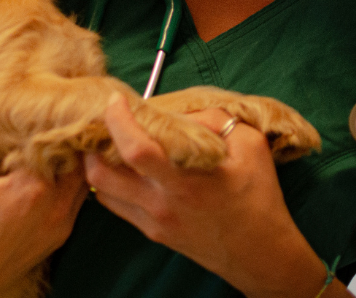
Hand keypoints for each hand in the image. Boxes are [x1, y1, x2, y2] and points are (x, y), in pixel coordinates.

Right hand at [0, 86, 88, 297]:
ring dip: (77, 158)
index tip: (58, 96)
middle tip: (67, 107)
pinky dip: (74, 179)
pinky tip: (61, 163)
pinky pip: (80, 199)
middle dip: (74, 135)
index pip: (62, 143)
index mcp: (32, 189)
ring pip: (84, 179)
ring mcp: (61, 223)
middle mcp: (54, 207)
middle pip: (81, 159)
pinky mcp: (61, 235)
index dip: (62, 119)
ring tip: (66, 131)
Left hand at [84, 93, 329, 297]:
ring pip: (101, 189)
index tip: (116, 100)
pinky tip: (121, 163)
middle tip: (102, 119)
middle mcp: (161, 204)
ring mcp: (152, 221)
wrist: (262, 255)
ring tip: (108, 138)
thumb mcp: (248, 144)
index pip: (136, 150)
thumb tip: (176, 109)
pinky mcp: (151, 232)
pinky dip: (108, 180)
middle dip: (93, 142)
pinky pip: (114, 203)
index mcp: (185, 182)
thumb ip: (212, 119)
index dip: (117, 120)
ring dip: (97, 160)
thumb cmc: (258, 196)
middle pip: (101, 174)